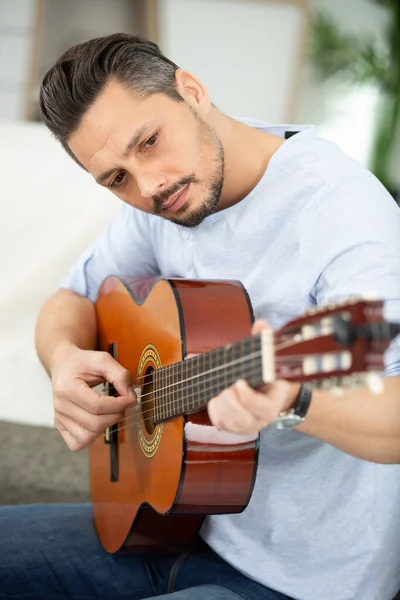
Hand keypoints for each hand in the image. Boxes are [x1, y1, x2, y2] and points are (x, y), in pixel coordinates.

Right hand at [51, 347, 135, 450]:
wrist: (64, 364)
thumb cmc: (82, 362)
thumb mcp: (103, 360)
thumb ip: (120, 375)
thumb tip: (130, 396)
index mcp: (67, 387)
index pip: (97, 406)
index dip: (118, 405)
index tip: (130, 399)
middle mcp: (60, 405)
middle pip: (94, 423)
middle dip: (116, 416)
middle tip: (123, 406)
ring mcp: (59, 417)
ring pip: (87, 437)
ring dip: (106, 427)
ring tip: (111, 413)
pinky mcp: (60, 425)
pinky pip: (77, 443)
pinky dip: (91, 438)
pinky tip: (97, 423)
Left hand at [207, 320, 299, 434]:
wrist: (269, 392)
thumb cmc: (268, 372)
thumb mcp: (270, 357)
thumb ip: (265, 341)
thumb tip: (261, 324)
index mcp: (274, 402)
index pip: (265, 409)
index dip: (249, 398)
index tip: (238, 381)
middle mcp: (262, 419)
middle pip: (244, 418)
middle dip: (230, 402)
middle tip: (225, 386)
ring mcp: (249, 425)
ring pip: (231, 423)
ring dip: (221, 406)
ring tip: (219, 390)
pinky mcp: (235, 428)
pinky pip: (221, 425)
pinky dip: (214, 411)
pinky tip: (215, 399)